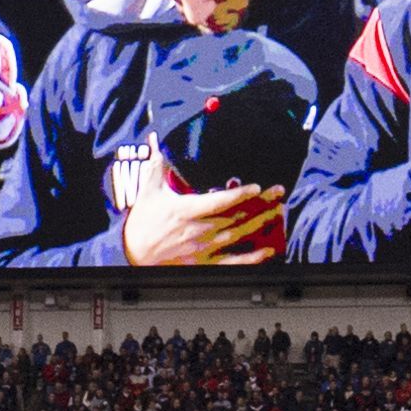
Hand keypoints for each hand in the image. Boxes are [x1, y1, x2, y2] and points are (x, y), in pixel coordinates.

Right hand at [124, 175, 283, 266]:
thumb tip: (159, 146)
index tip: (256, 186)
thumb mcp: (148, 192)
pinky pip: (234, 262)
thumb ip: (157, 167)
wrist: (131, 255)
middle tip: (279, 192)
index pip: (218, 201)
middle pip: (236, 215)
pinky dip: (253, 258)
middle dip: (260, 204)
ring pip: (239, 235)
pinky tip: (268, 250)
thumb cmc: (142, 223)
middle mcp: (198, 230)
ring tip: (278, 212)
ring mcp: (203, 249)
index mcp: (186, 210)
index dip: (239, 194)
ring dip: (260, 223)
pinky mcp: (205, 263)